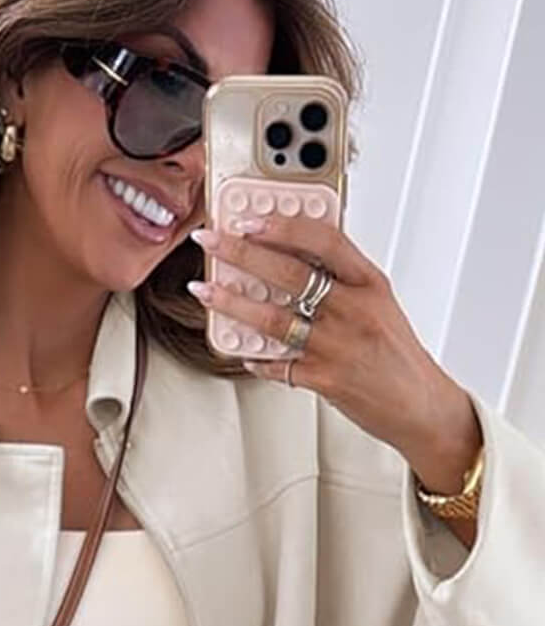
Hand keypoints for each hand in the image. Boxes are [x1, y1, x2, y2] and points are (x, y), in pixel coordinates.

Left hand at [185, 215, 463, 461]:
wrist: (421, 405)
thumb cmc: (397, 355)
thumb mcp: (380, 304)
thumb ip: (343, 280)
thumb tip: (295, 257)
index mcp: (370, 284)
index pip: (325, 240)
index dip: (284, 227)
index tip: (252, 220)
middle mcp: (354, 310)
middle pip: (289, 273)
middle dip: (241, 254)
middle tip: (211, 243)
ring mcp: (338, 345)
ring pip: (273, 318)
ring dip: (232, 303)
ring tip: (205, 291)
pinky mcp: (325, 379)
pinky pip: (278, 366)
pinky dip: (256, 359)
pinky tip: (241, 352)